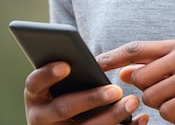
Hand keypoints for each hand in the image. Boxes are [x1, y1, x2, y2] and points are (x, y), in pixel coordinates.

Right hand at [24, 61, 149, 124]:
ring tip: (132, 102)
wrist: (59, 123)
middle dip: (91, 99)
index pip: (35, 82)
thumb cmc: (62, 91)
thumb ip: (65, 70)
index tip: (67, 65)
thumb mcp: (56, 82)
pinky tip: (140, 118)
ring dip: (111, 116)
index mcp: (34, 95)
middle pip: (64, 108)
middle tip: (115, 89)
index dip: (49, 74)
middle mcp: (40, 117)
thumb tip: (83, 56)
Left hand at [97, 40, 174, 124]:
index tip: (93, 63)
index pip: (136, 48)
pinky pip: (168, 113)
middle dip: (150, 95)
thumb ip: (157, 68)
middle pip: (140, 79)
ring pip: (152, 98)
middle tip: (174, 98)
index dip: (112, 56)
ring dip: (167, 109)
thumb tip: (123, 72)